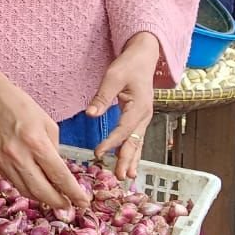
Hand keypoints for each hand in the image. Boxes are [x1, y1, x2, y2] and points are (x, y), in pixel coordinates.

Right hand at [0, 46, 88, 209]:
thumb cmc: (21, 106)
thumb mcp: (47, 123)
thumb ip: (54, 149)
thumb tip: (57, 171)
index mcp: (36, 143)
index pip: (59, 176)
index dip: (74, 193)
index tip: (84, 202)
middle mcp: (18, 156)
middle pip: (41, 191)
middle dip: (58, 203)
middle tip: (69, 207)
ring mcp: (2, 162)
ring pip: (26, 191)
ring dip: (42, 198)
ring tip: (54, 199)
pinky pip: (13, 181)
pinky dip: (26, 186)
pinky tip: (35, 184)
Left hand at [90, 33, 160, 179]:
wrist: (143, 57)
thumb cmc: (128, 65)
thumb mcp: (113, 77)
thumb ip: (102, 97)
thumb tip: (90, 114)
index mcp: (139, 106)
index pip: (124, 129)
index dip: (111, 143)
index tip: (98, 153)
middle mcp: (144, 116)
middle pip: (135, 141)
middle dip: (128, 159)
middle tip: (121, 176)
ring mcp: (144, 118)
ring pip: (138, 143)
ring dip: (132, 159)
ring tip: (127, 176)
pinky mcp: (140, 118)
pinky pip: (136, 138)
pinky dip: (133, 152)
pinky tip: (129, 163)